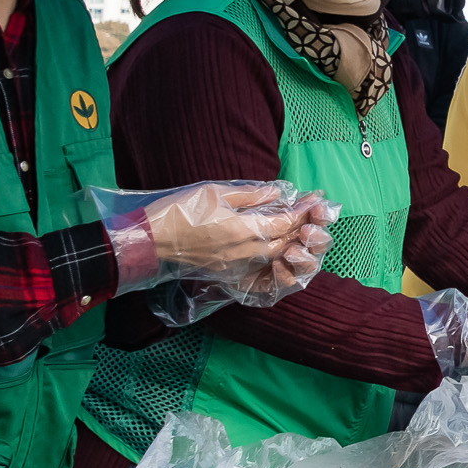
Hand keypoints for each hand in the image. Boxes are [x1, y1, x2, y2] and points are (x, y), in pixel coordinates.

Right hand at [147, 185, 333, 290]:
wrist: (152, 241)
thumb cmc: (182, 211)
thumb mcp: (217, 192)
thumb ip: (252, 195)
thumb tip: (279, 193)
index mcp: (247, 230)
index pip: (287, 222)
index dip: (304, 210)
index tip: (316, 199)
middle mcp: (248, 253)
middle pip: (287, 241)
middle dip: (305, 226)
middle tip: (315, 212)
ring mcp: (239, 267)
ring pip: (277, 256)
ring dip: (293, 242)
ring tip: (301, 228)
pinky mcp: (229, 274)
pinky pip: (261, 268)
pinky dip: (276, 257)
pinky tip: (279, 246)